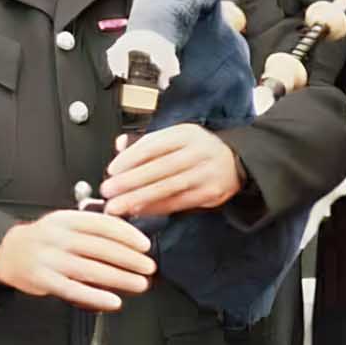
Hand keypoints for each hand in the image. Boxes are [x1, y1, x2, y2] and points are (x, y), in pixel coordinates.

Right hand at [0, 209, 154, 312]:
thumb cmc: (43, 240)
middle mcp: (58, 237)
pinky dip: (96, 296)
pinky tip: (114, 301)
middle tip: (149, 267)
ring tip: (140, 284)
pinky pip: (74, 290)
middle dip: (130, 259)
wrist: (6, 252)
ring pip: (91, 269)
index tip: (145, 245)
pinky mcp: (44, 280)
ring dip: (120, 278)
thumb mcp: (63, 224)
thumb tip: (129, 241)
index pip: (103, 224)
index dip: (128, 234)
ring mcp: (50, 259)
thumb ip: (91, 229)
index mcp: (67, 219)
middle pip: (101, 248)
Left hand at [100, 124, 241, 217]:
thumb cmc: (197, 150)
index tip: (112, 170)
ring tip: (118, 206)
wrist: (236, 162)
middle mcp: (197, 152)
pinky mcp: (210, 194)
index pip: (154, 145)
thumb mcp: (176, 136)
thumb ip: (148, 142)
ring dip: (139, 199)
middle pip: (159, 168)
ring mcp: (205, 174)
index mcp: (186, 134)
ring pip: (167, 188)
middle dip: (130, 182)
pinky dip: (155, 208)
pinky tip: (138, 211)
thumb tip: (119, 145)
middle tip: (108, 191)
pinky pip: (177, 203)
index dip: (131, 158)